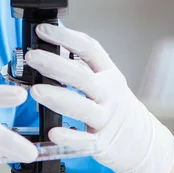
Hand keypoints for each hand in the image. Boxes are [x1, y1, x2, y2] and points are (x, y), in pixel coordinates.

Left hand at [25, 24, 173, 172]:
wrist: (141, 142)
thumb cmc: (113, 105)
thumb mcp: (104, 80)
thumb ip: (80, 65)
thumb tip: (49, 44)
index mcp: (108, 73)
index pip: (88, 49)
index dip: (65, 37)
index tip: (43, 30)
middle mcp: (108, 93)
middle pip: (81, 76)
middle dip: (55, 65)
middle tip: (32, 57)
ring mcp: (106, 118)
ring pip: (81, 106)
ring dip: (57, 97)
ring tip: (35, 90)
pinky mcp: (101, 142)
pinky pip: (83, 140)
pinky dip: (69, 136)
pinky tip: (53, 132)